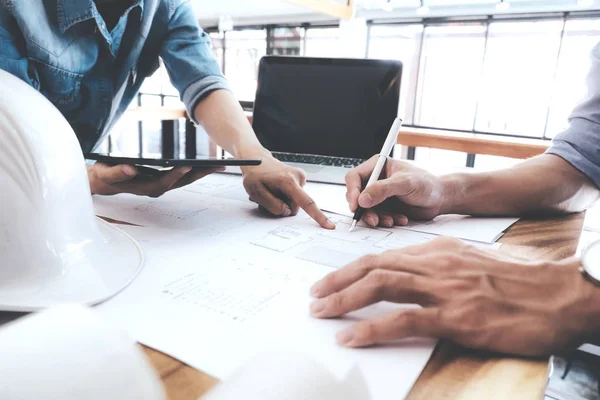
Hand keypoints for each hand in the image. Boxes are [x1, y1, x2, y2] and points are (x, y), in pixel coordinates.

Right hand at [87, 162, 223, 196]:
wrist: (103, 179)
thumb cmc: (104, 175)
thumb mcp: (105, 173)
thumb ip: (117, 173)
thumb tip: (131, 169)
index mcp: (144, 187)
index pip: (163, 182)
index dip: (175, 175)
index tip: (187, 166)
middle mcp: (156, 186)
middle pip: (181, 181)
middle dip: (199, 174)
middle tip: (215, 165)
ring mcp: (161, 182)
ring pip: (185, 178)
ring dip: (201, 172)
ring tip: (217, 164)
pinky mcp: (163, 177)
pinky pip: (182, 173)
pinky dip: (194, 168)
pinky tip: (205, 162)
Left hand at [241, 153, 334, 228]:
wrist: (257, 160)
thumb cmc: (255, 175)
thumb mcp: (256, 192)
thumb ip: (272, 205)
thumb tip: (287, 212)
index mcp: (288, 181)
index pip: (306, 203)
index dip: (318, 216)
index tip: (329, 226)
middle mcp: (298, 178)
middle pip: (294, 207)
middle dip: (281, 207)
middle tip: (266, 198)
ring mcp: (300, 178)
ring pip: (293, 203)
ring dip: (280, 202)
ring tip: (269, 192)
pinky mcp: (299, 180)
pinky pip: (293, 197)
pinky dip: (282, 197)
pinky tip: (274, 190)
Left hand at [309, 237, 599, 355]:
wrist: (561, 293)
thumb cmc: (524, 281)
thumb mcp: (477, 262)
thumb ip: (444, 266)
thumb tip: (416, 277)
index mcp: (440, 250)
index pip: (384, 255)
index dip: (353, 268)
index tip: (333, 279)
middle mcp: (436, 263)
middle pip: (373, 265)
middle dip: (338, 280)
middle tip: (315, 294)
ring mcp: (444, 288)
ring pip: (379, 285)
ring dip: (343, 298)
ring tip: (320, 311)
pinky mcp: (455, 316)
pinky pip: (402, 319)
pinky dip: (371, 327)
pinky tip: (351, 336)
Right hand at [345, 157, 447, 226]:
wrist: (440, 199)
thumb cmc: (427, 184)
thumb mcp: (405, 183)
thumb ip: (383, 189)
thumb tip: (362, 199)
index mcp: (378, 166)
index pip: (354, 177)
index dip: (352, 191)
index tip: (356, 205)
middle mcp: (375, 180)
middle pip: (357, 195)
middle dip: (364, 209)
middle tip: (374, 219)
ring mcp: (379, 194)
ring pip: (365, 209)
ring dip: (376, 217)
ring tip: (390, 221)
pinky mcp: (384, 207)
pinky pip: (376, 216)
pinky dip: (385, 220)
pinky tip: (400, 219)